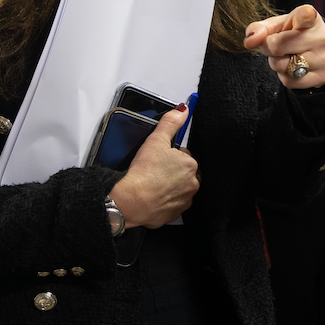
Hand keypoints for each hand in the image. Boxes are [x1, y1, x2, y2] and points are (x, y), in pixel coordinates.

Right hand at [109, 105, 199, 228]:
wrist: (132, 200)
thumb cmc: (144, 171)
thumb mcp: (156, 140)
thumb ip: (171, 123)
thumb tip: (183, 110)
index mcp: (191, 165)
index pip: (184, 156)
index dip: (170, 156)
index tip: (158, 159)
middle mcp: (192, 184)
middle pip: (183, 173)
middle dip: (172, 172)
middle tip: (154, 171)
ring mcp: (184, 201)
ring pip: (179, 190)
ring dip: (169, 187)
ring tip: (152, 184)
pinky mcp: (175, 215)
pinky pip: (171, 205)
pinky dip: (164, 201)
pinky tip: (152, 196)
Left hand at [244, 4, 324, 89]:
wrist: (316, 53)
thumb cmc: (293, 34)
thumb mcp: (278, 25)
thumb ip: (260, 29)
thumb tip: (249, 41)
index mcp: (311, 18)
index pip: (306, 16)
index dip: (304, 16)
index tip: (307, 14)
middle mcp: (321, 37)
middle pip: (277, 45)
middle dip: (268, 47)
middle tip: (276, 44)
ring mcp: (324, 58)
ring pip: (281, 65)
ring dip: (276, 62)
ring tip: (287, 55)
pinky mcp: (322, 76)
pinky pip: (289, 81)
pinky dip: (284, 75)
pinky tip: (292, 66)